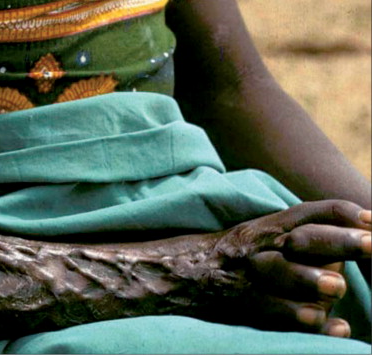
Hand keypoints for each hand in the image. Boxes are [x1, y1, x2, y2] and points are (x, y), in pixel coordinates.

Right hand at [209, 200, 370, 336]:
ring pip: (281, 273)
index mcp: (273, 227)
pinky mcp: (245, 303)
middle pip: (303, 239)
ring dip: (309, 278)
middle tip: (371, 244)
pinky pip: (272, 311)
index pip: (311, 214)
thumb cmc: (240, 256)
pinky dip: (298, 318)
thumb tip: (362, 235)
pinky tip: (330, 326)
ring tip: (336, 286)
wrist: (187, 272)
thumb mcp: (267, 234)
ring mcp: (252, 275)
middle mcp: (265, 247)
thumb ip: (308, 236)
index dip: (343, 214)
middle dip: (338, 241)